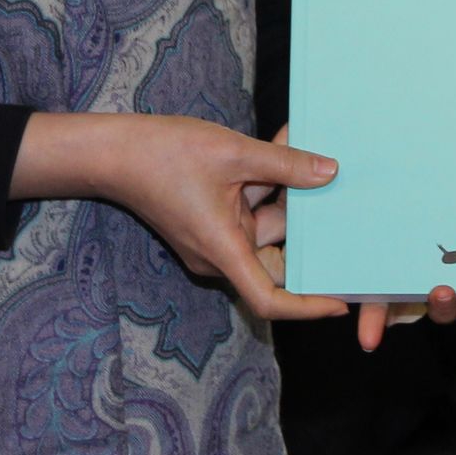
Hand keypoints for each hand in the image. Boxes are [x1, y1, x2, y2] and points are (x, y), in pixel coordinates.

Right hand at [14, 112, 348, 322]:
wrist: (114, 151)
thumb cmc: (166, 153)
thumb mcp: (233, 152)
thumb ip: (284, 164)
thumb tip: (330, 172)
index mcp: (222, 248)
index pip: (268, 299)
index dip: (307, 307)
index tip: (340, 302)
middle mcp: (217, 254)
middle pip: (274, 254)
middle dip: (304, 224)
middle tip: (341, 195)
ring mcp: (211, 240)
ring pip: (263, 226)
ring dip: (285, 193)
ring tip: (308, 151)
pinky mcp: (207, 224)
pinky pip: (248, 213)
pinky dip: (266, 187)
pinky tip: (281, 147)